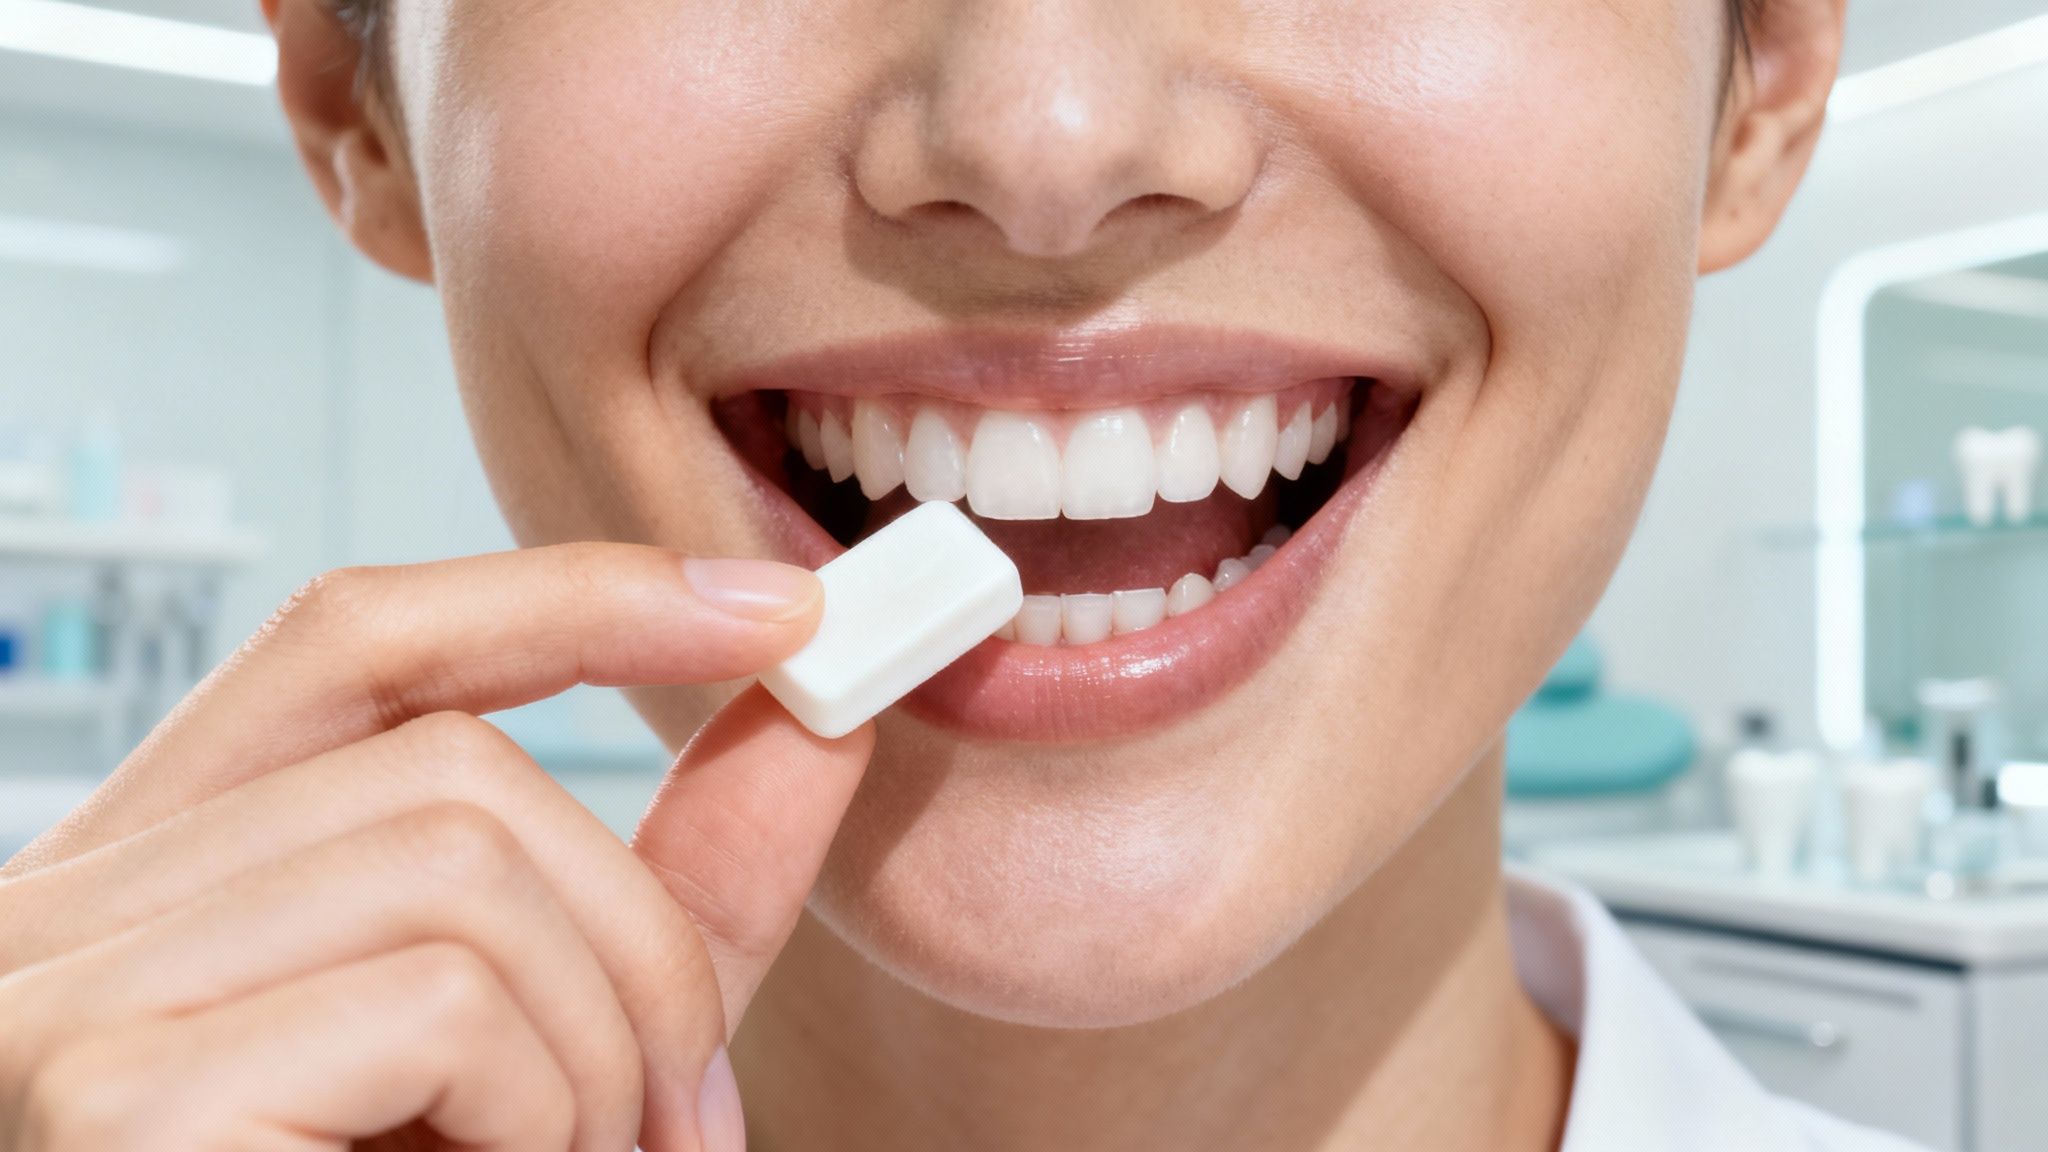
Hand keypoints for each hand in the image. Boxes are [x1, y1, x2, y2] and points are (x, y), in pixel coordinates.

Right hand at [0, 546, 871, 1150]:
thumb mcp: (544, 1066)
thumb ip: (669, 901)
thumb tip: (818, 722)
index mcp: (163, 888)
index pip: (357, 645)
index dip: (571, 597)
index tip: (773, 610)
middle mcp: (66, 914)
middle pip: (455, 769)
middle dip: (640, 935)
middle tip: (680, 1121)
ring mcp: (59, 1000)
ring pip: (463, 860)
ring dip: (600, 1043)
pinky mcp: (107, 1098)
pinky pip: (438, 1000)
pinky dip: (542, 1109)